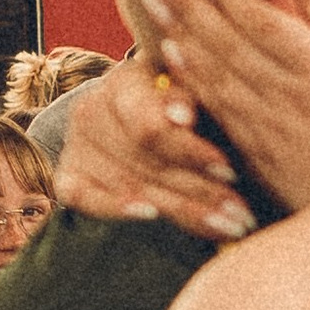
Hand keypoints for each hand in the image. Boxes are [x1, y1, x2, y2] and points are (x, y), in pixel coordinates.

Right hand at [53, 61, 252, 242]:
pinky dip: (116, 208)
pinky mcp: (68, 176)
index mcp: (125, 81)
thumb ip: (195, 96)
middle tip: (241, 216)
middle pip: (147, 162)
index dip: (190, 151)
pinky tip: (150, 216)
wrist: (129, 120)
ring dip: (182, 211)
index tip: (229, 171)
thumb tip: (183, 113)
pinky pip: (86, 198)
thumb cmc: (178, 106)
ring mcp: (77, 145)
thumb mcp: (193, 91)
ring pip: (131, 184)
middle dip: (201, 192)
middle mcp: (92, 110)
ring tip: (227, 227)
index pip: (151, 125)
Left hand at [133, 0, 309, 233]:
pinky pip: (215, 104)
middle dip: (186, 2)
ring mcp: (264, 121)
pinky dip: (188, 75)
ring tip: (150, 2)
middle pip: (226, 37)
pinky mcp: (252, 150)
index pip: (262, 19)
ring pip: (213, 67)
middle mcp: (285, 90)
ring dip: (178, 30)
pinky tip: (169, 56)